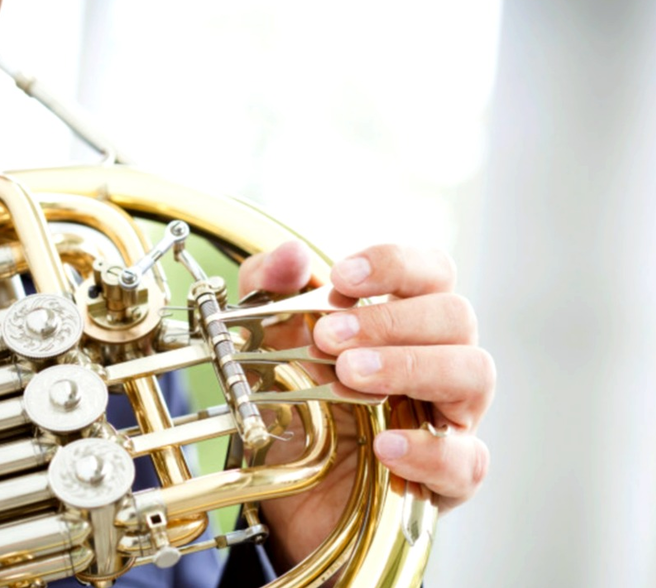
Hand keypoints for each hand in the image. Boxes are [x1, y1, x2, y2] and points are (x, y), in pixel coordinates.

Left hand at [238, 241, 494, 569]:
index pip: (431, 273)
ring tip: (351, 375)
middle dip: (390, 320)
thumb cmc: (295, 405)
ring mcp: (451, 418)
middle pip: (455, 315)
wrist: (287, 488)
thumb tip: (291, 253)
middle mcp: (440, 361)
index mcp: (406, 321)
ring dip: (410, 366)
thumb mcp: (267, 344)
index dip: (395, 265)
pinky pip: (466, 461)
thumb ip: (270, 292)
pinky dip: (428, 450)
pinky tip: (386, 445)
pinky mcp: (449, 478)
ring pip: (474, 373)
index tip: (341, 277)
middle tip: (328, 337)